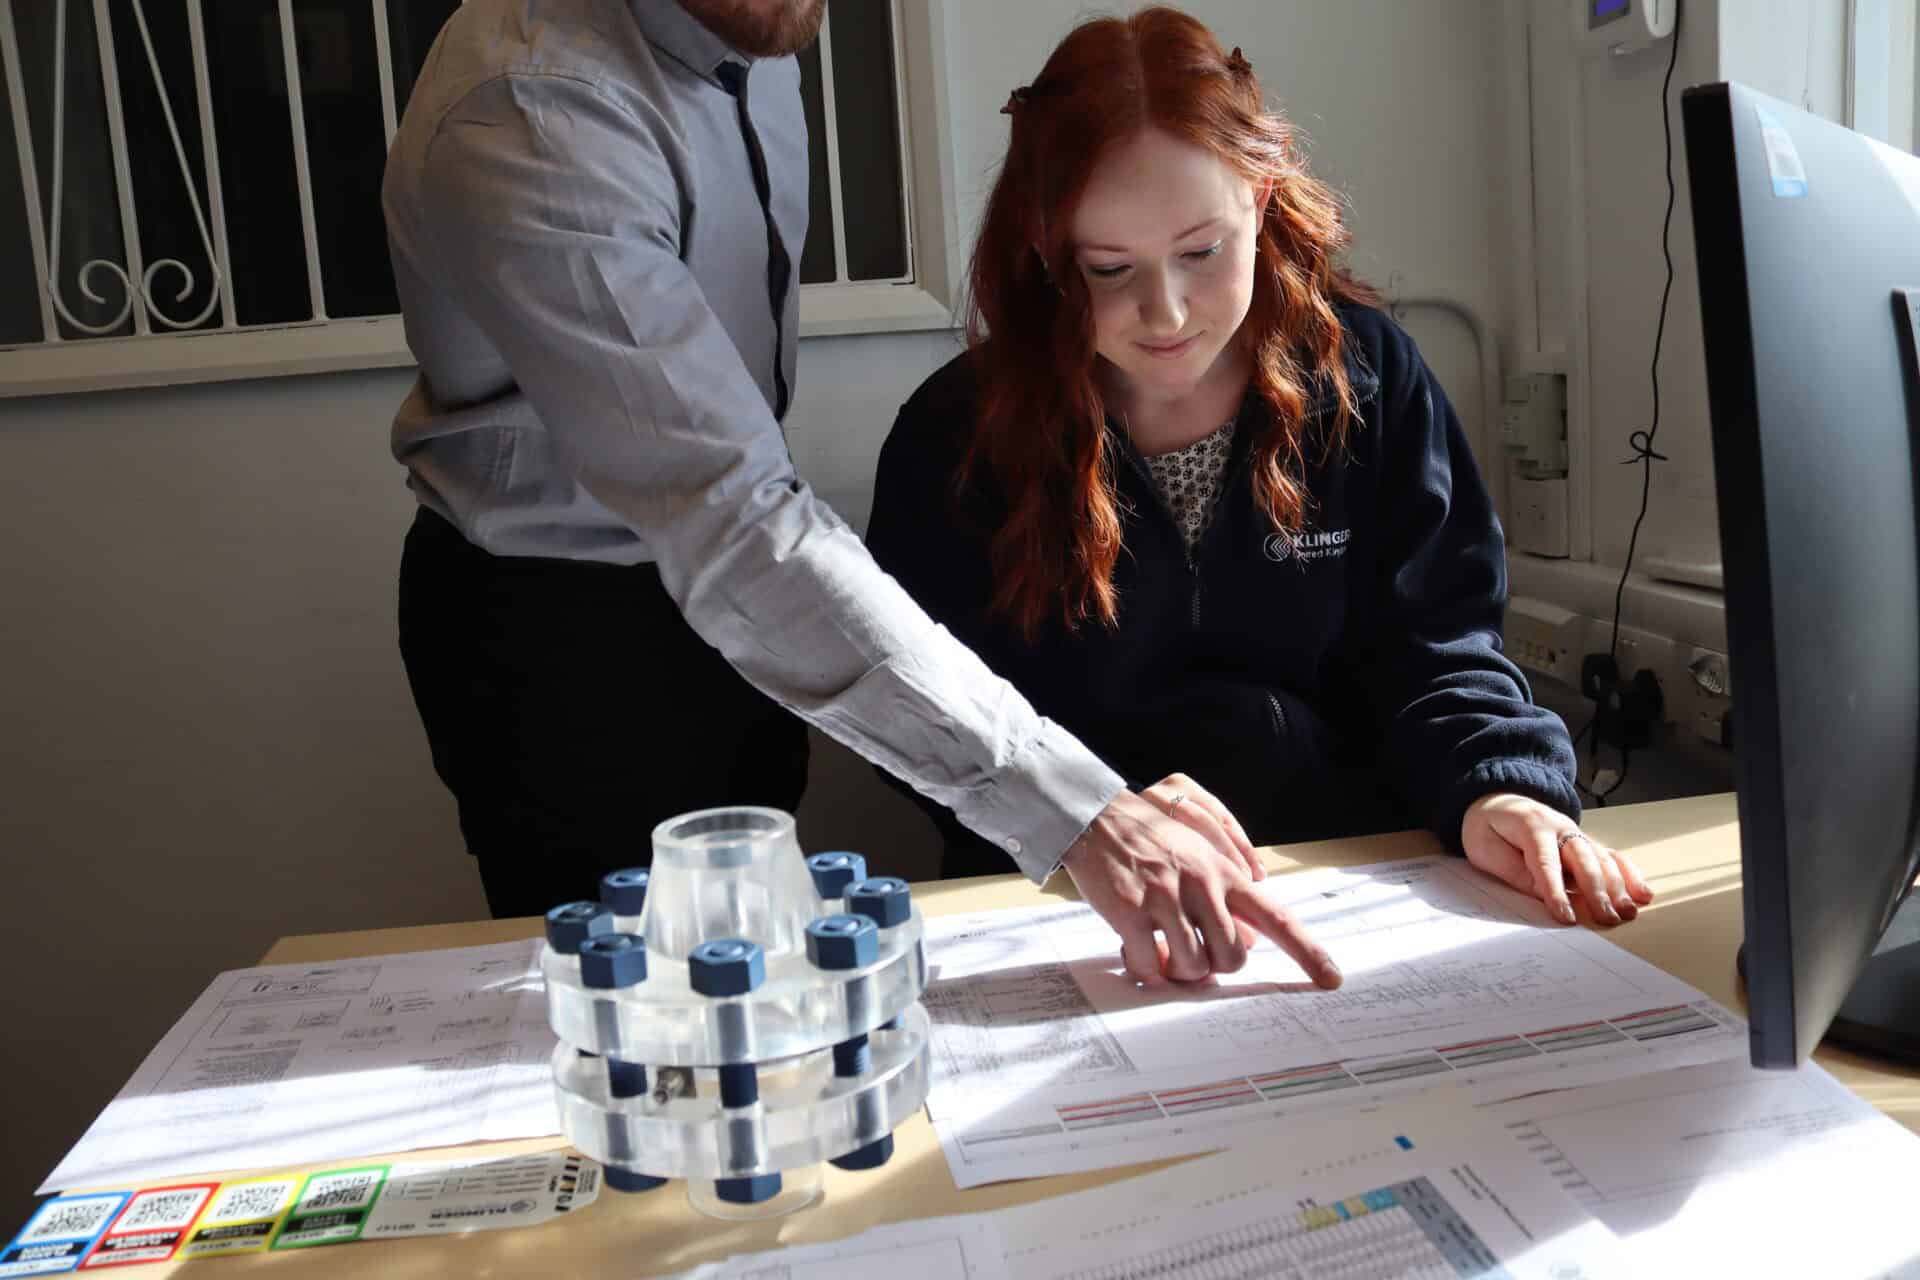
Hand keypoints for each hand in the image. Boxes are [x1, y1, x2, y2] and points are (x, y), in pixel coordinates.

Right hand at [1062, 775, 1341, 987]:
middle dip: (1215, 966)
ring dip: (1177, 970)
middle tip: (1192, 954)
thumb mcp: (1198, 858)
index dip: (1307, 952)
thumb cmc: (1148, 841)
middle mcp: (1202, 885)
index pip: (1277, 917)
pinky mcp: (1132, 913)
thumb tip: (1240, 944)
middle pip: (1234, 956)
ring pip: (1194, 967)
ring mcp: (1167, 899)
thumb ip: (1224, 898)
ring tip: (1161, 951)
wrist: (1096, 818)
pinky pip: (1151, 967)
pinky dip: (1147, 971)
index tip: (1332, 978)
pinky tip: (1137, 954)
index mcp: (1225, 872)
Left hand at [1461, 792, 1653, 925]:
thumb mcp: (1483, 846)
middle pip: (1583, 859)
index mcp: (1531, 825)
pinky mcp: (1586, 843)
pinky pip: (1612, 856)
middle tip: (1606, 918)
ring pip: (1603, 859)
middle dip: (1596, 891)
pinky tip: (1643, 894)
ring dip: (1618, 887)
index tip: (1565, 917)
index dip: (1556, 891)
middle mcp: (1560, 827)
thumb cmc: (1488, 827)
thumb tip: (1540, 892)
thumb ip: (1511, 868)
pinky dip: (1630, 874)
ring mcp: (1576, 834)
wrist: (1498, 800)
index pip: (1546, 862)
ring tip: (1628, 912)